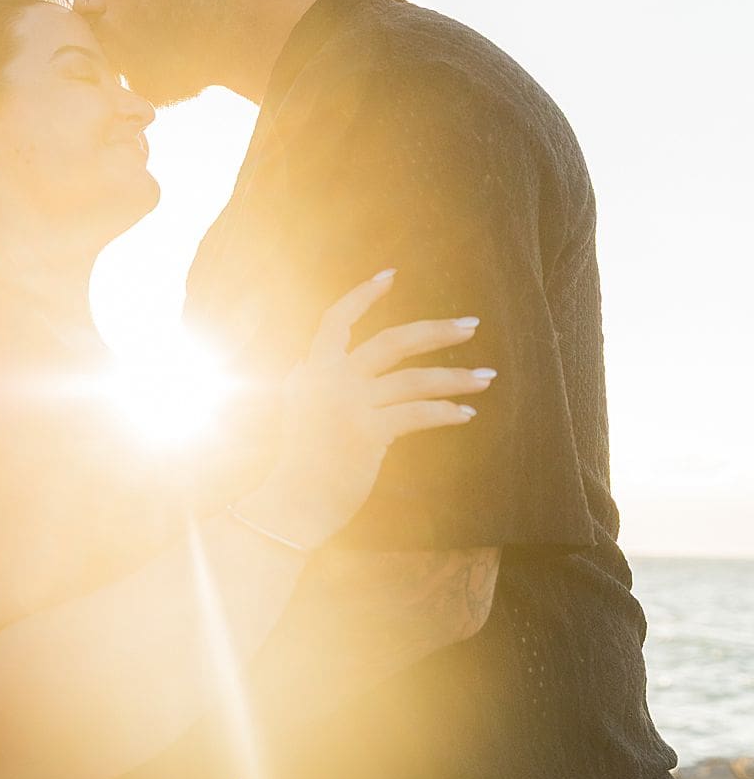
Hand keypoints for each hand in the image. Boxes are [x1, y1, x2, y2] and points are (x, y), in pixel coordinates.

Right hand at [246, 270, 494, 547]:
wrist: (290, 503)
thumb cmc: (298, 461)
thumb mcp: (295, 409)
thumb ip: (305, 380)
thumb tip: (307, 359)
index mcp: (312, 370)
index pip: (335, 320)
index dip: (362, 295)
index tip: (391, 275)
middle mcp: (330, 380)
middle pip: (392, 342)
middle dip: (436, 331)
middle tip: (472, 324)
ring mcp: (349, 405)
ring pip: (414, 380)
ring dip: (456, 377)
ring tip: (488, 378)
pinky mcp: (367, 433)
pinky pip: (417, 414)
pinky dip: (445, 411)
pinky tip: (466, 413)